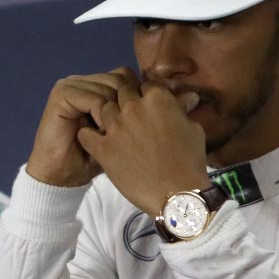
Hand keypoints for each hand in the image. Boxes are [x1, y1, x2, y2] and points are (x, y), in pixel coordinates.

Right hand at [25, 67, 139, 187]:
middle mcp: (84, 80)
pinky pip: (95, 99)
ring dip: (116, 115)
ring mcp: (71, 85)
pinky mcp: (62, 95)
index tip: (145, 125)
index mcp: (97, 84)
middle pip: (120, 78)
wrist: (61, 176)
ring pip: (110, 88)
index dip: (139, 97)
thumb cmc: (93, 159)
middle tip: (125, 133)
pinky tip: (102, 133)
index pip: (127, 76)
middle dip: (128, 106)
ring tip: (112, 136)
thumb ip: (142, 112)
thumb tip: (181, 96)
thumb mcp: (122, 134)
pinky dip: (102, 118)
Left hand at [74, 74, 209, 214]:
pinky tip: (95, 140)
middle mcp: (133, 106)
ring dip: (108, 117)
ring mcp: (115, 127)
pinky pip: (85, 133)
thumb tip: (188, 96)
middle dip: (125, 102)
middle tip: (131, 118)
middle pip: (121, 93)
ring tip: (115, 130)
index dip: (144, 94)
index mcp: (157, 98)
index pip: (143, 84)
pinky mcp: (102, 148)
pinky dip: (88, 134)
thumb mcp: (193, 129)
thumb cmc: (190, 161)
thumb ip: (183, 109)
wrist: (176, 194)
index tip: (146, 106)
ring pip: (103, 109)